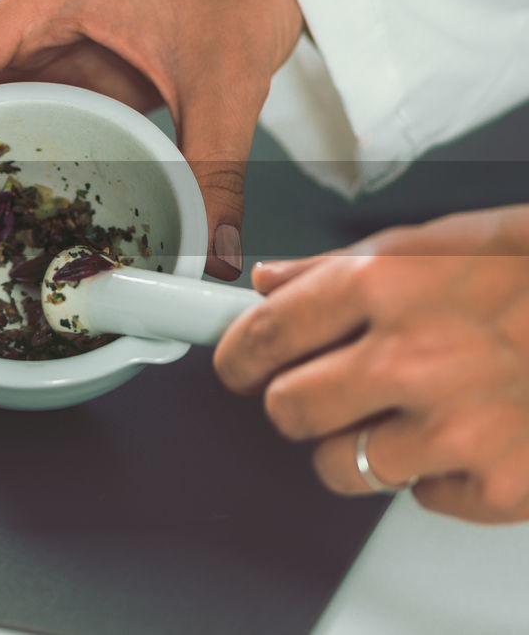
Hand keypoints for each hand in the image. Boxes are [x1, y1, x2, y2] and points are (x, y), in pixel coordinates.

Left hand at [215, 206, 528, 522]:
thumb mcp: (442, 240)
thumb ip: (343, 266)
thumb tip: (273, 281)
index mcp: (388, 286)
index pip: (264, 334)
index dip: (236, 354)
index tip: (237, 364)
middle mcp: (414, 359)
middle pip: (287, 411)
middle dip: (293, 403)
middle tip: (320, 391)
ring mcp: (458, 430)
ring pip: (340, 467)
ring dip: (356, 446)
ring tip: (402, 413)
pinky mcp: (500, 484)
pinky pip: (421, 496)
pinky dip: (436, 473)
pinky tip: (469, 433)